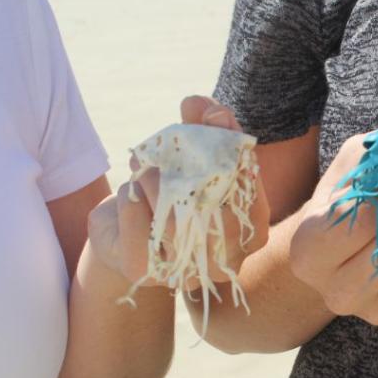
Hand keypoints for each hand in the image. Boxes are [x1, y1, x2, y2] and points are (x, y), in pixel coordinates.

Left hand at [88, 96, 270, 287]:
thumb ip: (205, 127)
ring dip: (154, 182)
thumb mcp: (196, 154)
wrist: (126, 229)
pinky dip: (132, 201)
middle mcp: (227, 259)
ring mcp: (187, 271)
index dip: (234, 150)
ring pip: (175, 223)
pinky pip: (140, 230)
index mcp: (251, 231)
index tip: (212, 116)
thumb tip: (199, 105)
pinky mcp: (146, 272)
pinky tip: (130, 193)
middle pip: (217, 212)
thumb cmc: (174, 189)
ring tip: (142, 163)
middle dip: (188, 167)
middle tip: (164, 145)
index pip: (251, 193)